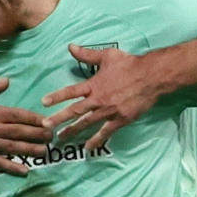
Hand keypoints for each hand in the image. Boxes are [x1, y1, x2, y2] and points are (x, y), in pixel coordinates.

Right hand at [0, 77, 52, 171]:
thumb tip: (7, 80)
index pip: (19, 115)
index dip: (35, 119)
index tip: (48, 122)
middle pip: (20, 132)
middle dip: (38, 134)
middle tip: (52, 137)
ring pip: (13, 147)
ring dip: (31, 150)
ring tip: (44, 151)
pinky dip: (12, 167)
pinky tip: (24, 170)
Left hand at [42, 43, 162, 149]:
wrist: (153, 76)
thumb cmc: (131, 64)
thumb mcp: (107, 56)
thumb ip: (87, 54)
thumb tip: (70, 47)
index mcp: (94, 84)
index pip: (70, 91)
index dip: (56, 97)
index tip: (43, 102)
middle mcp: (98, 99)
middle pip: (74, 111)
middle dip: (58, 119)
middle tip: (45, 126)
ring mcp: (109, 111)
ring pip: (86, 123)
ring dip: (72, 131)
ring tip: (60, 138)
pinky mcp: (120, 119)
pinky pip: (106, 132)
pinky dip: (96, 140)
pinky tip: (87, 148)